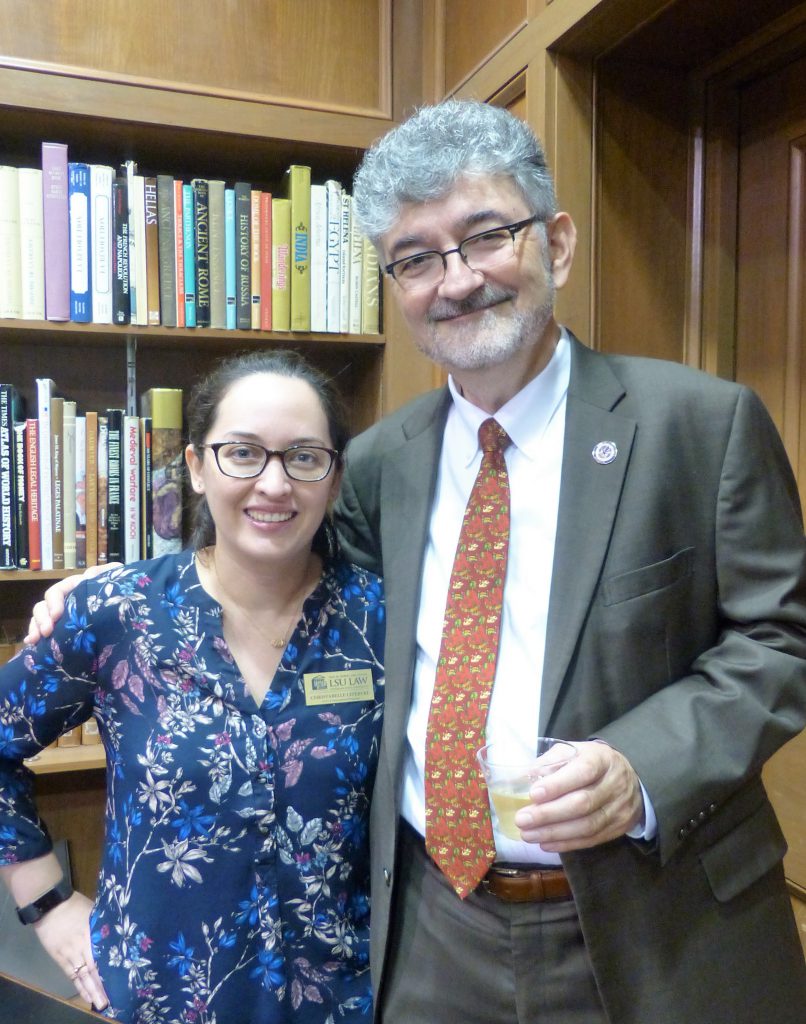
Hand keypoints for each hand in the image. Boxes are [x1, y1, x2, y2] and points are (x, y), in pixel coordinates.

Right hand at [24, 563, 120, 643]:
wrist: (125, 608)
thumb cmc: (117, 592)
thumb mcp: (114, 580)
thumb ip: (106, 573)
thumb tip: (89, 575)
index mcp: (73, 588)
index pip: (56, 592)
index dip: (54, 602)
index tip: (57, 615)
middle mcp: (63, 601)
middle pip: (43, 606)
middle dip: (42, 619)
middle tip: (46, 632)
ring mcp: (60, 616)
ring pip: (39, 619)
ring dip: (35, 628)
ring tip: (35, 640)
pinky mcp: (60, 630)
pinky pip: (42, 631)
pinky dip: (35, 636)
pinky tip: (31, 645)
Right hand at [32, 891, 108, 1010]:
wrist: (49, 904)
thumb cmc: (75, 905)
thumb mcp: (94, 912)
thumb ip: (103, 927)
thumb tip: (115, 936)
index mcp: (93, 933)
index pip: (103, 957)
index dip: (109, 972)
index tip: (120, 984)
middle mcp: (82, 946)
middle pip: (93, 970)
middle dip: (100, 988)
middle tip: (108, 1003)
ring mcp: (69, 953)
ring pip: (81, 976)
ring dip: (90, 991)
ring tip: (98, 1003)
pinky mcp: (59, 957)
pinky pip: (70, 974)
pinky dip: (77, 985)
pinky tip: (84, 994)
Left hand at [513, 740, 643, 851]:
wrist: (627, 778)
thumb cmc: (590, 762)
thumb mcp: (571, 752)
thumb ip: (547, 763)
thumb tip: (518, 778)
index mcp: (601, 759)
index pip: (582, 772)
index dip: (557, 785)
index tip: (533, 794)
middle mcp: (614, 784)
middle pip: (582, 803)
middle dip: (549, 814)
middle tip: (522, 819)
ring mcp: (619, 809)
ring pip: (586, 826)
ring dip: (554, 833)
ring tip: (528, 834)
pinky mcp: (618, 828)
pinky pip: (591, 840)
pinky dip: (565, 844)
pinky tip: (545, 843)